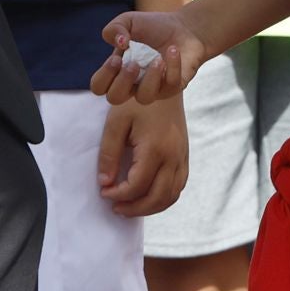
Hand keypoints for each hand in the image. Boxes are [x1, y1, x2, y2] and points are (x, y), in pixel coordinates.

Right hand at [91, 8, 208, 104]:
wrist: (183, 27)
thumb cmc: (152, 27)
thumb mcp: (128, 20)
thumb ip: (114, 28)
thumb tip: (120, 44)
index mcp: (118, 70)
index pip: (99, 86)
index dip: (104, 76)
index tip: (116, 58)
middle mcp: (132, 84)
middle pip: (115, 98)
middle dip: (122, 82)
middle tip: (133, 63)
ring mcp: (153, 88)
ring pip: (144, 98)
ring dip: (149, 78)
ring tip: (157, 58)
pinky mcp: (173, 87)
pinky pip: (170, 85)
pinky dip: (172, 66)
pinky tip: (173, 50)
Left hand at [96, 94, 188, 217]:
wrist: (166, 81)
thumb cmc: (138, 99)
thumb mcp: (116, 122)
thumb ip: (109, 154)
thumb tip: (105, 183)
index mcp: (155, 148)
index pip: (136, 186)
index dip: (117, 195)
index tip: (104, 191)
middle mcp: (173, 156)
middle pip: (156, 198)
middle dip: (134, 208)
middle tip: (115, 207)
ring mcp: (182, 156)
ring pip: (171, 196)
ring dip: (150, 207)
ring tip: (130, 205)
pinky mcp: (185, 155)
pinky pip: (179, 186)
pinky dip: (164, 197)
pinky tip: (148, 195)